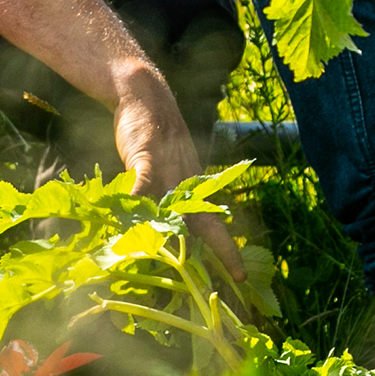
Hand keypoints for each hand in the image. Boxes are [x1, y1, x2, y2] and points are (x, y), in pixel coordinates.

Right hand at [107, 64, 246, 282]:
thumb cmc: (154, 138)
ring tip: (177, 259)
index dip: (226, 252)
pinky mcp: (145, 156)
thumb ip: (160, 197)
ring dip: (174, 232)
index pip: (212, 227)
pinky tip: (133, 209)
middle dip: (222, 250)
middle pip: (205, 223)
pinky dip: (139, 193)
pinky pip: (143, 179)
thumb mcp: (161, 170)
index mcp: (191, 190)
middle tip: (239, 278)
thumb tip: (158, 229)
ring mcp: (166, 171)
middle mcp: (184, 184)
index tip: (241, 278)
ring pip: (173, 207)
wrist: (146, 97)